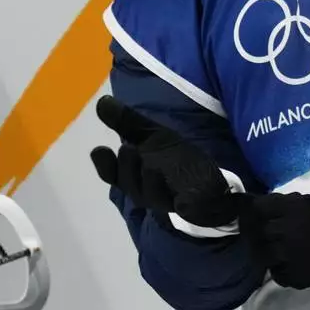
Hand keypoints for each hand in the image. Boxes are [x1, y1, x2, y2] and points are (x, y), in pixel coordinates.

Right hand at [89, 95, 238, 227]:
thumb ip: (128, 123)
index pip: (111, 173)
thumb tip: (101, 101)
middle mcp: (145, 190)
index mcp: (133, 174)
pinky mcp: (189, 208)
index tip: (99, 150)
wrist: (209, 182)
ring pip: (151, 195)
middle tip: (129, 148)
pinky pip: (181, 206)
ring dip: (149, 180)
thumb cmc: (176, 159)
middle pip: (129, 184)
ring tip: (150, 166)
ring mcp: (167, 201)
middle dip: (127, 167)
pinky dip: (181, 201)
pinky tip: (179, 195)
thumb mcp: (153, 136)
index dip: (105, 164)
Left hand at [239, 193, 309, 290]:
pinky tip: (286, 264)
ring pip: (264, 255)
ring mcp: (288, 255)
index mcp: (290, 209)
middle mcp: (285, 232)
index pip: (260, 207)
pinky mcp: (296, 275)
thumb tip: (267, 207)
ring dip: (267, 252)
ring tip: (274, 251)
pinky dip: (279, 269)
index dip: (256, 209)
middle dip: (261, 231)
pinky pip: (277, 273)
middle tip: (266, 233)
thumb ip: (287, 204)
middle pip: (260, 231)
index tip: (258, 213)